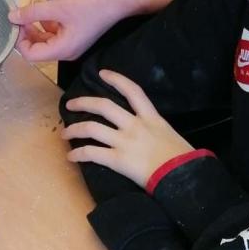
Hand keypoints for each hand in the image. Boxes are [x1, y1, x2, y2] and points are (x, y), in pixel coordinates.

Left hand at [10, 0, 134, 62]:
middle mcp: (66, 52)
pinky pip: (55, 33)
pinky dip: (47, 22)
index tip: (16, 21)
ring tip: (33, 8)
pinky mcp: (76, 35)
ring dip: (36, 25)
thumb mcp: (58, 6)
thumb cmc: (91, 5)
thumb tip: (11, 17)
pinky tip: (46, 8)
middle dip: (26, 32)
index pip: (30, 55)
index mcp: (62, 50)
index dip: (19, 39)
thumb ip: (32, 13)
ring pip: (45, 40)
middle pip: (37, 48)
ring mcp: (72, 44)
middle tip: (21, 14)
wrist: (120, 0)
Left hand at [63, 69, 190, 185]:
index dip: (116, 79)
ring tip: (64, 133)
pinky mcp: (117, 160)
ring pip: (91, 128)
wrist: (183, 176)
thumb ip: (155, 129)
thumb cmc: (182, 158)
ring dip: (74, 129)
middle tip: (70, 105)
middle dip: (83, 103)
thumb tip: (149, 132)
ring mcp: (124, 142)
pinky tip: (71, 156)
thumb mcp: (169, 134)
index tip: (102, 73)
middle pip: (103, 106)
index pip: (133, 91)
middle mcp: (135, 125)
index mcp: (151, 118)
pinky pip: (91, 153)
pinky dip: (78, 154)